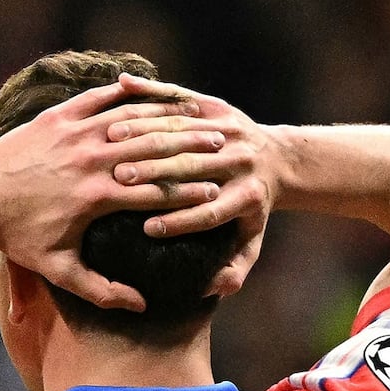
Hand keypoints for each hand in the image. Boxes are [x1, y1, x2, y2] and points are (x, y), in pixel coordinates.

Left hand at [0, 80, 227, 311]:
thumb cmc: (17, 237)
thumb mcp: (58, 269)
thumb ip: (100, 290)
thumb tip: (140, 305)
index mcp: (94, 197)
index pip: (155, 191)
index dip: (189, 192)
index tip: (217, 192)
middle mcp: (88, 161)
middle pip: (152, 150)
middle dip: (190, 149)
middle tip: (222, 146)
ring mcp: (73, 134)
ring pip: (131, 120)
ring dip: (167, 119)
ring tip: (196, 119)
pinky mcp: (57, 117)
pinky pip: (99, 99)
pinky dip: (127, 95)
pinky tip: (151, 93)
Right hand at [107, 73, 284, 296]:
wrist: (277, 160)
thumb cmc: (253, 209)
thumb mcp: (251, 241)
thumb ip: (236, 268)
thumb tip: (218, 287)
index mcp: (248, 197)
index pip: (210, 212)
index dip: (181, 221)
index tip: (148, 230)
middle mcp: (241, 161)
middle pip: (194, 168)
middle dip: (156, 174)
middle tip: (120, 181)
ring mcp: (231, 131)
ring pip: (184, 132)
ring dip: (147, 136)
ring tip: (112, 143)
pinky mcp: (219, 109)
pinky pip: (181, 102)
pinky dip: (150, 102)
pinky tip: (121, 107)